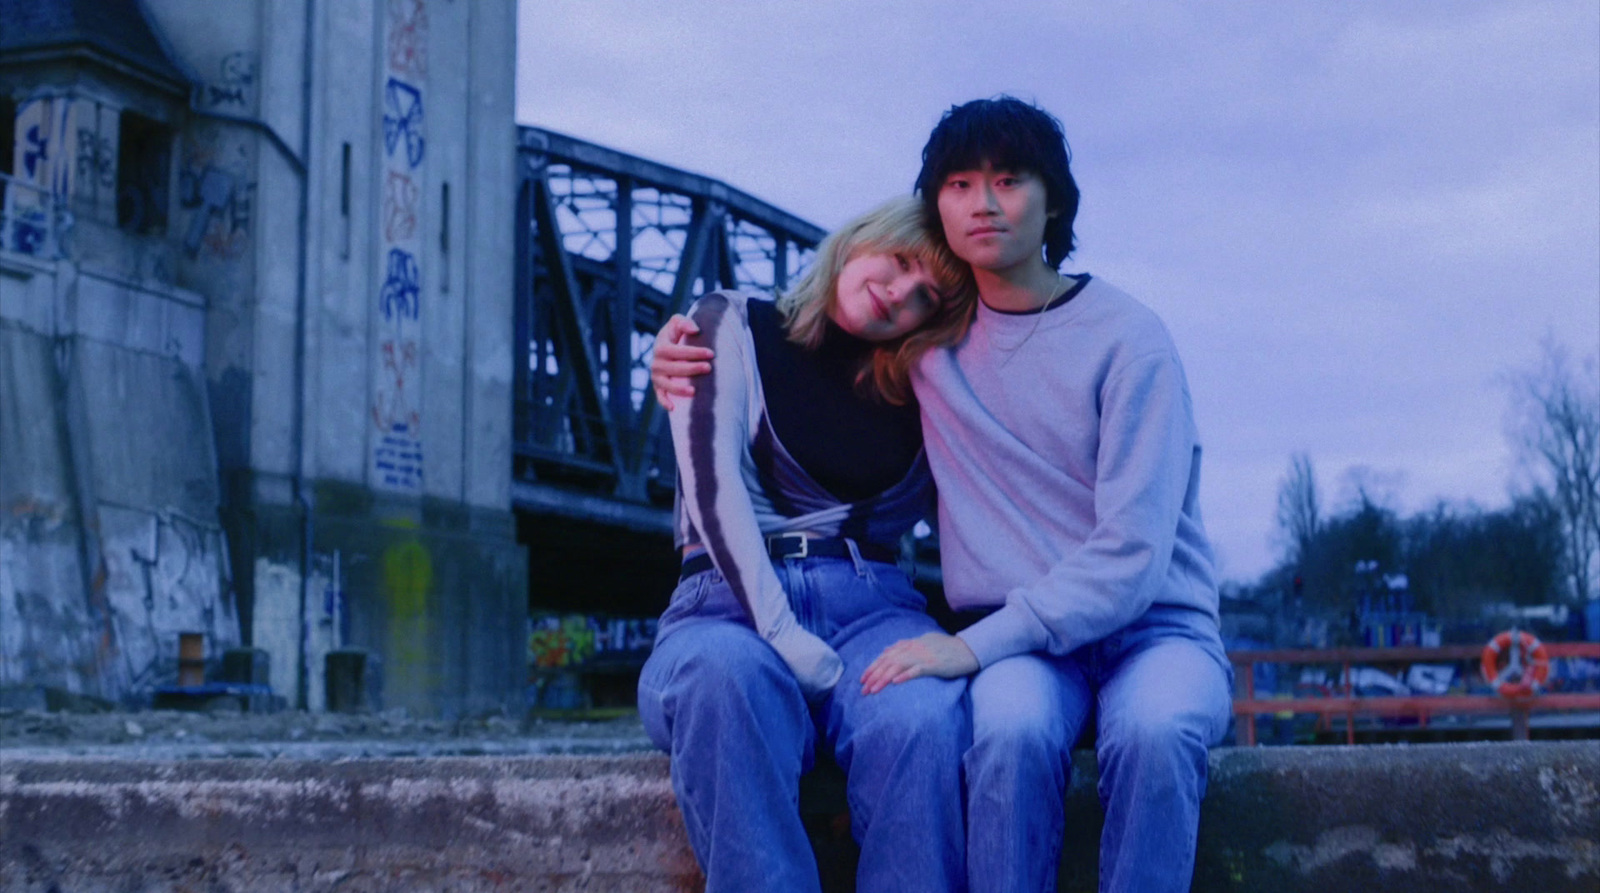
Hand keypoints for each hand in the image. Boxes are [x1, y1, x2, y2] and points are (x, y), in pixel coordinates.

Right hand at [650, 314, 714, 409]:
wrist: (667, 347)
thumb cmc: (676, 334)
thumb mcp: (676, 323)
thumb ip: (684, 322)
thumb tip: (695, 330)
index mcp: (660, 347)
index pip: (676, 351)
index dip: (694, 352)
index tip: (711, 353)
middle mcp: (656, 363)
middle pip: (674, 368)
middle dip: (692, 369)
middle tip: (709, 368)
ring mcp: (656, 377)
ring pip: (667, 385)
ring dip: (679, 389)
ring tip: (694, 391)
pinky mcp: (658, 387)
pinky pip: (660, 396)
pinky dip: (664, 402)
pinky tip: (674, 408)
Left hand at [860, 632, 978, 694]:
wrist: (968, 649)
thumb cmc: (945, 647)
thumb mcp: (922, 642)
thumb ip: (904, 646)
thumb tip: (887, 649)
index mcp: (910, 644)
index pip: (885, 656)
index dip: (872, 667)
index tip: (862, 679)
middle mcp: (913, 648)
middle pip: (888, 662)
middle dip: (874, 676)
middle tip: (863, 690)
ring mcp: (923, 656)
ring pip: (898, 666)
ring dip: (884, 678)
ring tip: (873, 690)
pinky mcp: (934, 665)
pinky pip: (917, 670)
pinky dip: (905, 676)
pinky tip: (895, 683)